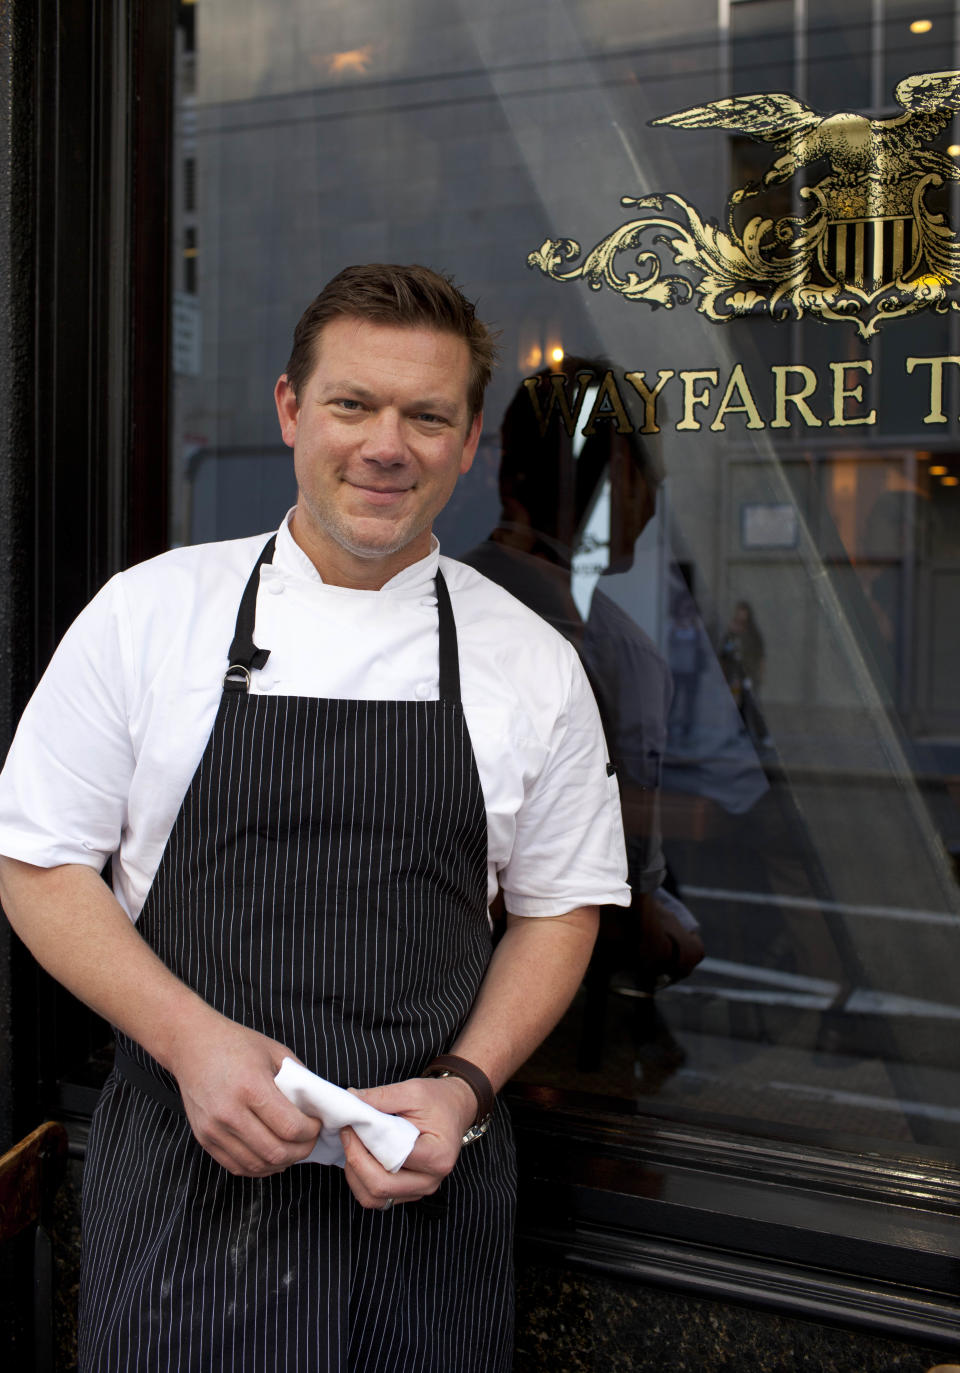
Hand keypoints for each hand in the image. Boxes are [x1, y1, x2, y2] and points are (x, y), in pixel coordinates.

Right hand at [167, 1009, 321, 1176]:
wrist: (192, 1046)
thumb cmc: (236, 1044)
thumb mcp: (275, 1052)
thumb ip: (300, 1079)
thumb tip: (320, 1105)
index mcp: (251, 1087)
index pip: (290, 1127)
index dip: (311, 1131)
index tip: (316, 1124)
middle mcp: (230, 1112)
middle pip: (276, 1151)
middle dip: (301, 1150)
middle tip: (309, 1139)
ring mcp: (214, 1129)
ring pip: (257, 1164)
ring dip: (282, 1162)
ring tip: (292, 1148)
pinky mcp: (204, 1139)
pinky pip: (237, 1166)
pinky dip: (259, 1167)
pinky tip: (271, 1155)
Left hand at [340, 1075, 476, 1209]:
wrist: (454, 1109)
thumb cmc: (437, 1100)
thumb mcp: (412, 1091)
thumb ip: (381, 1097)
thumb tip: (350, 1099)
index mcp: (437, 1155)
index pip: (392, 1159)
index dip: (364, 1144)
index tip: (350, 1125)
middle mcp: (430, 1180)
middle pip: (380, 1186)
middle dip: (355, 1160)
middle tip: (347, 1134)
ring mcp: (420, 1190)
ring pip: (375, 1198)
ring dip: (355, 1175)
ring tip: (353, 1146)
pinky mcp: (409, 1193)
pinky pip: (378, 1198)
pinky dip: (362, 1181)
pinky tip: (361, 1158)